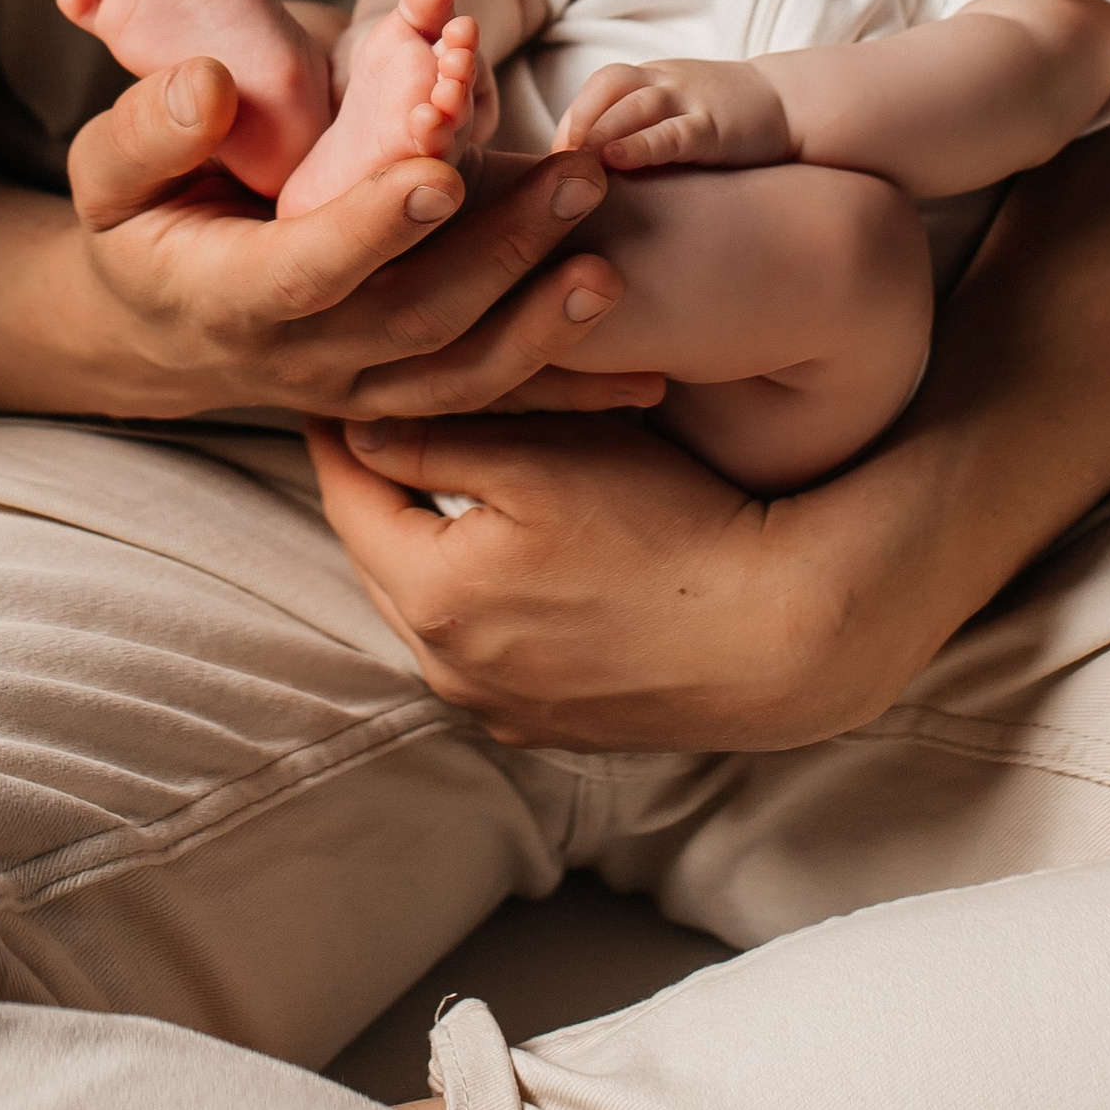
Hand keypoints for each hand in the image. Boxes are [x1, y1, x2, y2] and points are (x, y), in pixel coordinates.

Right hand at [64, 55, 672, 426]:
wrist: (155, 328)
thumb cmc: (137, 225)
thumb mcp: (106, 174)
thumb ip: (152, 128)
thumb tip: (212, 84)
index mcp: (228, 294)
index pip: (308, 267)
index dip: (372, 225)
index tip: (439, 173)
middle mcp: (303, 356)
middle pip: (413, 316)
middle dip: (501, 253)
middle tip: (577, 180)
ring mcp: (360, 386)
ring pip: (463, 374)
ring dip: (544, 322)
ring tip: (613, 259)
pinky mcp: (404, 396)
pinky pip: (491, 405)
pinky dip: (570, 395)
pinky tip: (648, 376)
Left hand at [307, 412, 907, 749]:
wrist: (781, 635)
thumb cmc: (665, 527)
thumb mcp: (542, 459)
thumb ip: (435, 443)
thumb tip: (355, 426)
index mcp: (434, 599)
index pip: (348, 500)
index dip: (337, 432)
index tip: (329, 383)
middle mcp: (452, 671)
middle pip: (381, 559)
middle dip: (375, 491)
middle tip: (373, 421)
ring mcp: (501, 709)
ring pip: (428, 608)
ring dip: (423, 547)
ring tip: (435, 478)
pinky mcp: (549, 726)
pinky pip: (480, 651)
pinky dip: (475, 599)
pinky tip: (504, 555)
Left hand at [554, 55, 795, 169]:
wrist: (794, 105)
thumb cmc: (726, 122)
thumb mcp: (677, 115)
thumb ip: (640, 134)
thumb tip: (588, 179)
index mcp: (653, 80)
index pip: (600, 88)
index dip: (572, 119)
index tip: (552, 161)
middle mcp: (667, 83)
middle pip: (607, 86)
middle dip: (576, 122)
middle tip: (552, 164)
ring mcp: (691, 101)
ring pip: (634, 104)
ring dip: (597, 130)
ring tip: (572, 162)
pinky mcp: (715, 126)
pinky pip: (672, 131)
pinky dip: (640, 143)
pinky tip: (616, 160)